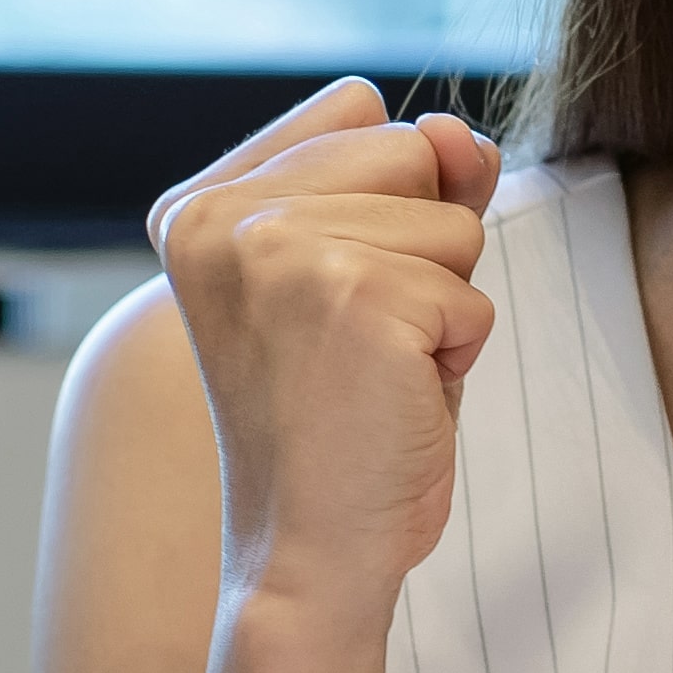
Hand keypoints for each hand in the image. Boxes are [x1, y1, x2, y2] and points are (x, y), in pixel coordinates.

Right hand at [149, 78, 502, 614]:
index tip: (328, 307)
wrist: (310, 556)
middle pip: (413, 154)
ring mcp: (281, 248)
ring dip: (441, 311)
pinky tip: (389, 403)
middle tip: (358, 348)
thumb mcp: (370, 279)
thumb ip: (412, 188)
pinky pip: (472, 297)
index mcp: (199, 207)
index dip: (387, 208)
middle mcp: (223, 216)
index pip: (361, 116)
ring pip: (454, 225)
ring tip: (371, 377)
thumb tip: (457, 132)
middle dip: (421, 255)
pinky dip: (455, 359)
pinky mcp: (353, 292)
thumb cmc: (339, 427)